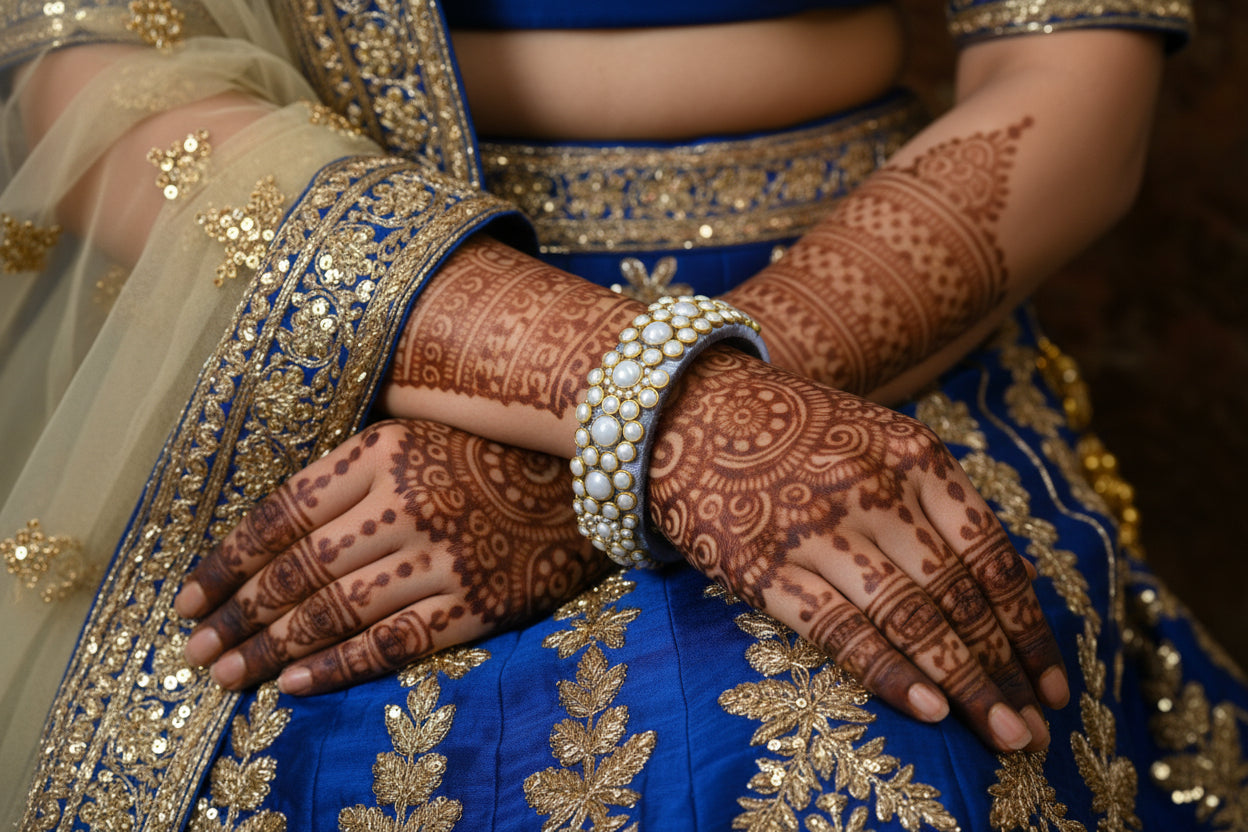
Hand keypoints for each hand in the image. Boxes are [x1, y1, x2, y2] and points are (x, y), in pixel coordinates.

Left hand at [174, 419, 611, 694]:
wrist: (597, 470)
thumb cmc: (497, 445)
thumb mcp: (422, 426)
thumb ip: (354, 466)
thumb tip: (275, 523)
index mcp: (382, 451)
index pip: (282, 513)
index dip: (228, 560)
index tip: (188, 595)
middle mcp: (404, 503)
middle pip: (299, 569)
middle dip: (236, 613)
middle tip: (193, 648)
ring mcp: (442, 557)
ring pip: (336, 610)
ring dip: (272, 646)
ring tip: (226, 673)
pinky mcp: (477, 602)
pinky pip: (393, 641)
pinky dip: (338, 665)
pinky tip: (295, 683)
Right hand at [650, 347, 1068, 751]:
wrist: (688, 403)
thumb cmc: (794, 428)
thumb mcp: (879, 437)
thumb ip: (940, 499)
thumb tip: (1013, 579)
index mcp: (914, 457)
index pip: (991, 556)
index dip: (1029, 628)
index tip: (1053, 684)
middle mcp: (874, 491)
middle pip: (959, 596)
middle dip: (1006, 672)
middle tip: (1036, 734)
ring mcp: (816, 529)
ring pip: (910, 616)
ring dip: (964, 683)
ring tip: (1004, 737)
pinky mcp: (762, 566)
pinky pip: (837, 627)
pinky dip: (886, 670)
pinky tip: (924, 708)